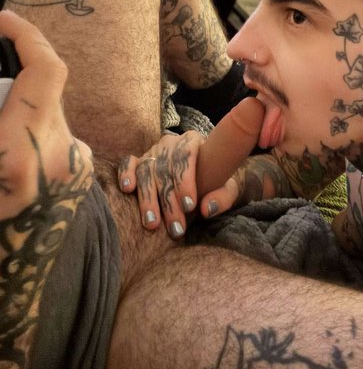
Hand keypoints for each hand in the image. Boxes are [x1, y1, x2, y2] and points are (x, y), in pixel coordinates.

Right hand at [0, 10, 92, 221]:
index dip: (27, 35)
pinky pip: (57, 135)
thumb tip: (2, 83)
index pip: (47, 70)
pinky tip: (16, 151)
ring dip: (21, 109)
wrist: (9, 276)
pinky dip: (32, 130)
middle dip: (13, 79)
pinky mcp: (82, 174)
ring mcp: (78, 167)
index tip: (3, 20)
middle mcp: (62, 156)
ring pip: (49, 113)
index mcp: (23, 153)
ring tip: (2, 131)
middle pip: (43, 90)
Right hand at [119, 97, 266, 237]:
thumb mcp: (230, 188)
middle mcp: (171, 143)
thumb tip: (207, 209)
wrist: (208, 176)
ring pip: (146, 171)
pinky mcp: (139, 161)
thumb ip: (224, 197)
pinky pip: (128, 163)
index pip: (185, 156)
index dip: (185, 181)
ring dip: (148, 199)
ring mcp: (153, 151)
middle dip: (168, 201)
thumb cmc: (218, 181)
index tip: (189, 206)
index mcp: (193, 141)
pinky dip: (126, 173)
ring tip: (152, 224)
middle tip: (175, 227)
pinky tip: (127, 189)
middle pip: (164, 168)